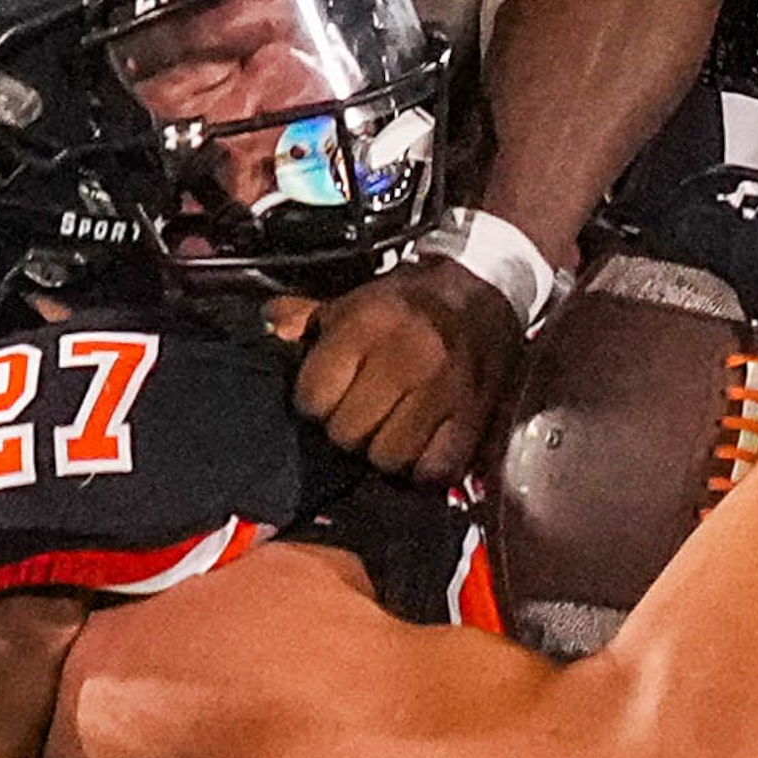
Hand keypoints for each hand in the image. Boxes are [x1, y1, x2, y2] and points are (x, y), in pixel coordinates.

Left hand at [293, 258, 523, 482]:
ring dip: (385, 454)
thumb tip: (270, 331)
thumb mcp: (354, 300)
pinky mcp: (473, 416)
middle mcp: (405, 357)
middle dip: (347, 432)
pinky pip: (435, 469)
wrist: (486, 288)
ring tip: (390, 433)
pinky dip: (425, 468)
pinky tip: (421, 447)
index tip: (326, 399)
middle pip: (348, 434)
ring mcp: (443, 391)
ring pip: (389, 459)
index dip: (314, 404)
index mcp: (367, 325)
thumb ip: (306, 319)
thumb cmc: (411, 302)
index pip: (313, 397)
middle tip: (360, 418)